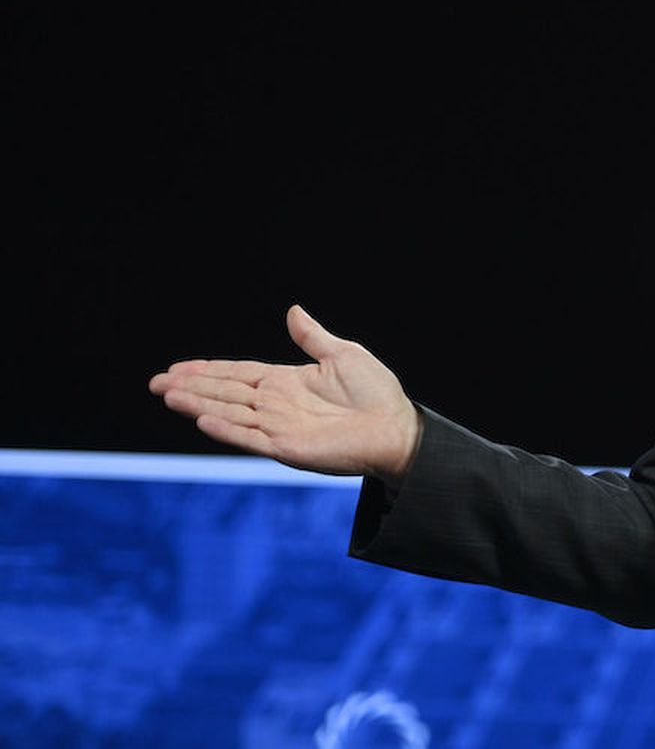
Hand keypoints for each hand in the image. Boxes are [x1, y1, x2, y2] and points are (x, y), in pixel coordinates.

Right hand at [149, 305, 421, 481]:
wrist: (396, 427)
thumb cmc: (377, 393)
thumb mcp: (343, 355)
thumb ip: (312, 337)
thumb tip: (293, 311)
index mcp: (287, 382)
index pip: (238, 374)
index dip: (208, 370)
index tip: (177, 368)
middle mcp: (277, 405)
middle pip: (225, 393)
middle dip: (191, 387)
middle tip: (155, 382)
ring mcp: (279, 427)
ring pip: (229, 412)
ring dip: (199, 404)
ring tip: (168, 395)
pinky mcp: (287, 447)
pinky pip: (250, 436)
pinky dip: (226, 428)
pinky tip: (202, 419)